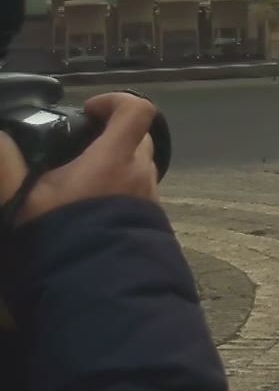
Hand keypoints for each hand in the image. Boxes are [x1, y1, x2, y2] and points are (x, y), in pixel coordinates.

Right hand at [0, 92, 158, 224]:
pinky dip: (121, 190)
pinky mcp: (153, 219)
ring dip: (117, 165)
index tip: (89, 111)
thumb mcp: (24, 200)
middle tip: (79, 149)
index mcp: (115, 158)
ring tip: (81, 183)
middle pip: (139, 137)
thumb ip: (8, 166)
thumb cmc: (61, 236)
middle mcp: (140, 172)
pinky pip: (141, 192)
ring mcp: (150, 196)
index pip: (138, 110)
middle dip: (112, 136)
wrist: (97, 289)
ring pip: (140, 166)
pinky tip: (93, 209)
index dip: (116, 101)